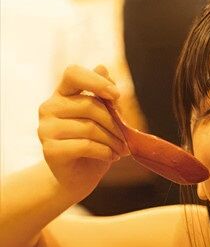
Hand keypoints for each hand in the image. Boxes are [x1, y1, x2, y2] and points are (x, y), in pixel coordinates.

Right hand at [38, 64, 128, 200]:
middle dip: (115, 123)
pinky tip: (111, 157)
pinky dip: (105, 152)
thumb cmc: (93, 145)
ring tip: (121, 150)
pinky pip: (85, 145)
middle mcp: (48, 108)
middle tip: (126, 138)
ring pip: (89, 127)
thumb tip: (103, 68)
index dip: (96, 81)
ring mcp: (46, 129)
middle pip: (89, 105)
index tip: (116, 96)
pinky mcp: (49, 150)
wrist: (76, 178)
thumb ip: (104, 96)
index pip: (73, 73)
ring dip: (113, 140)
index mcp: (61, 94)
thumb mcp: (104, 119)